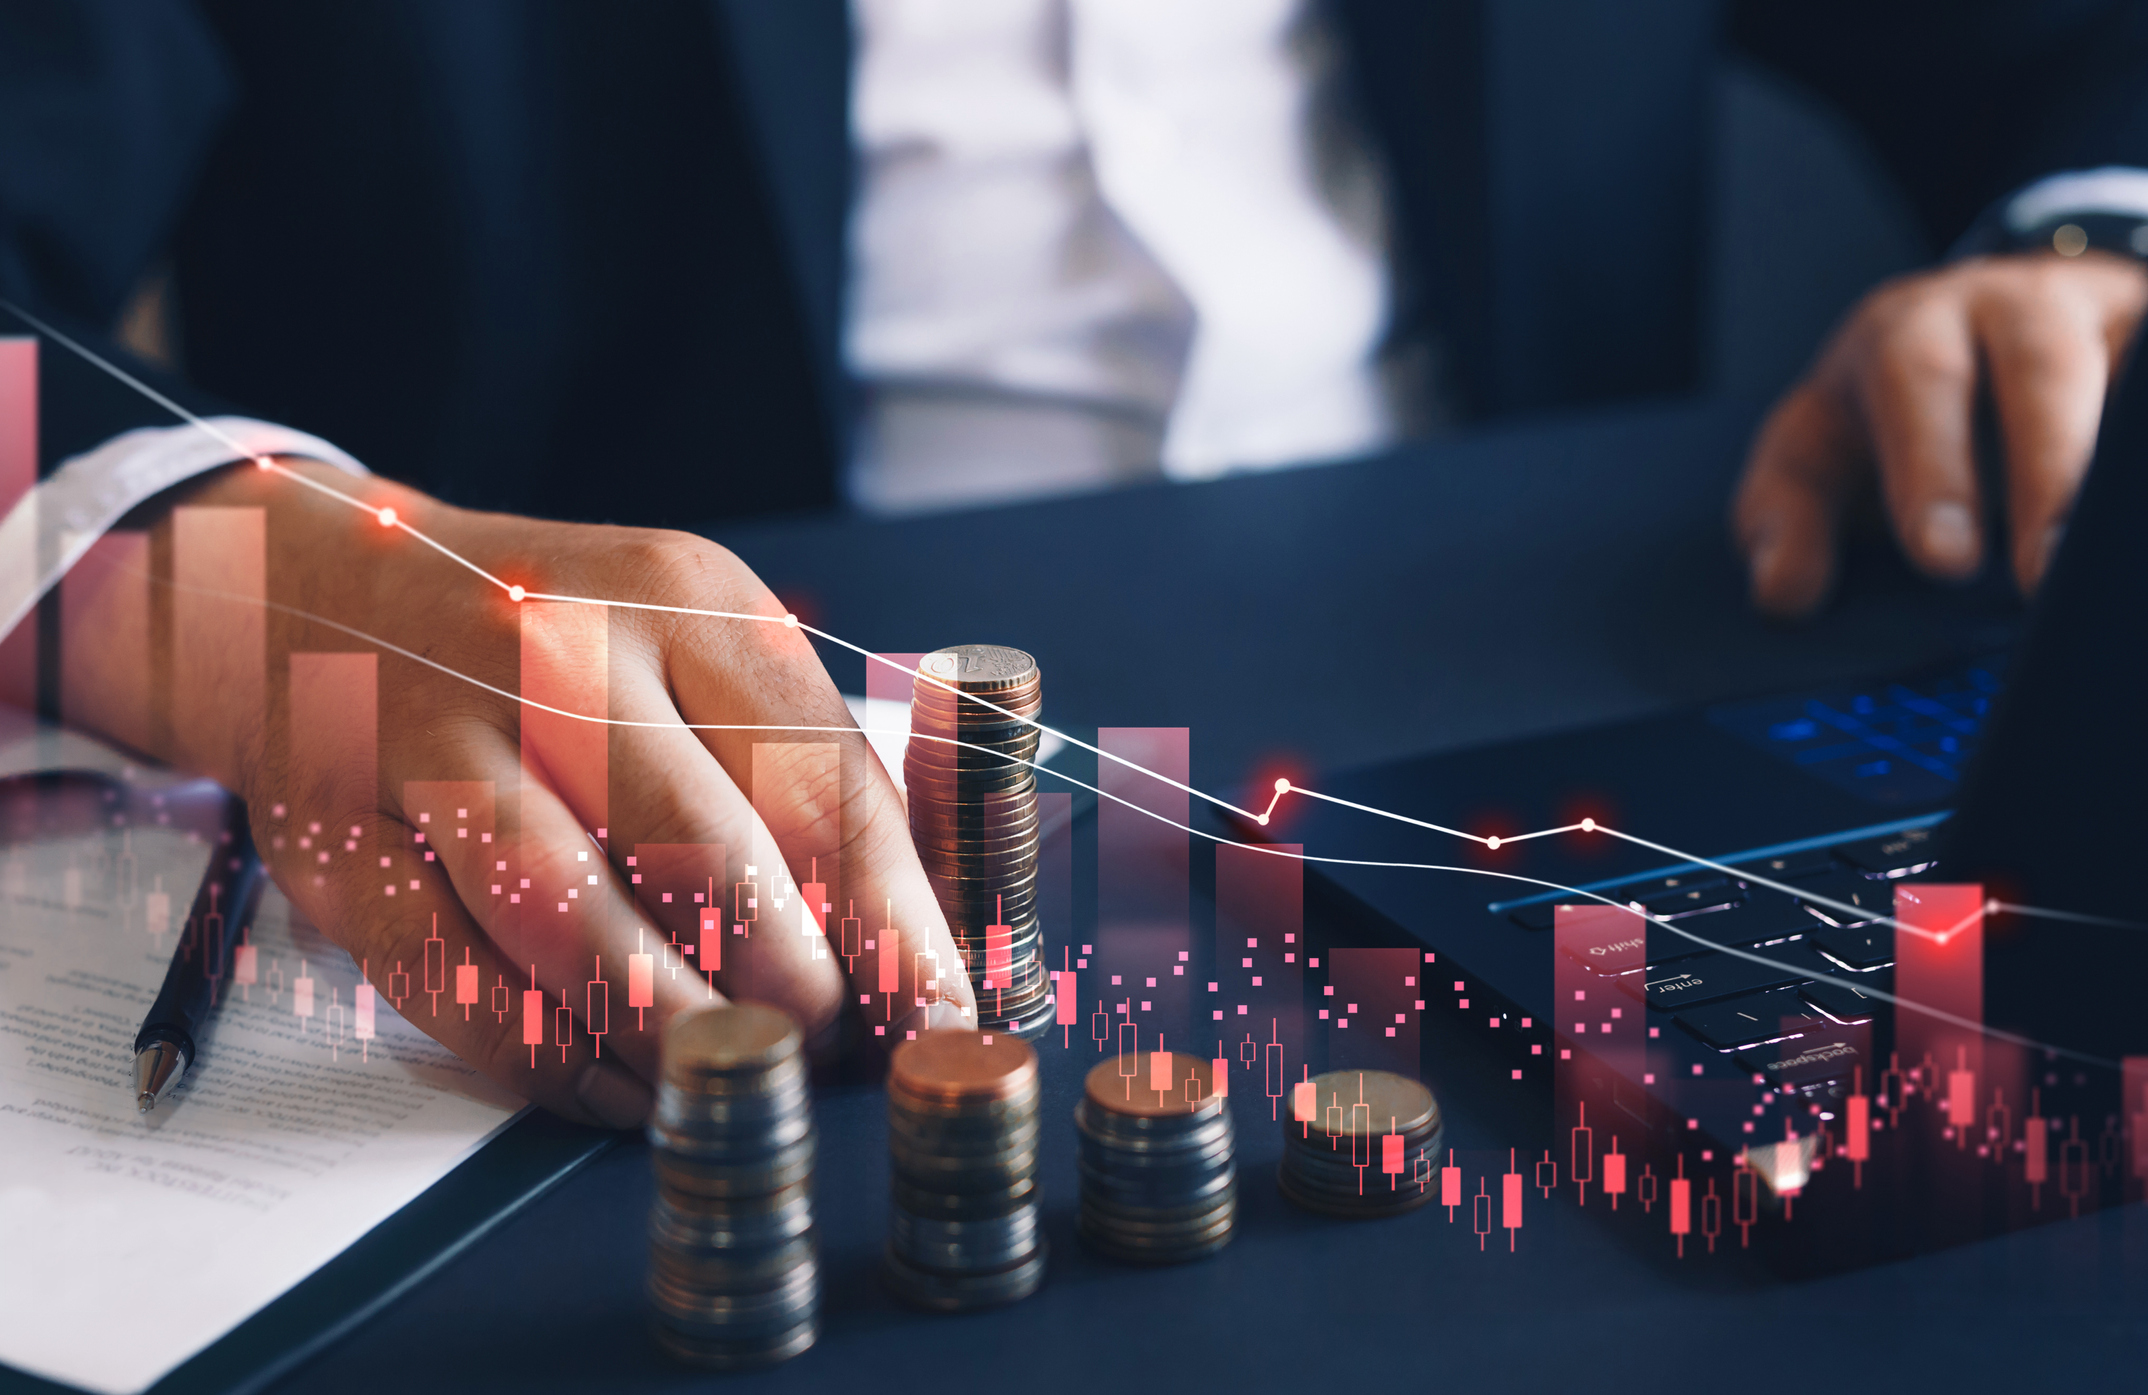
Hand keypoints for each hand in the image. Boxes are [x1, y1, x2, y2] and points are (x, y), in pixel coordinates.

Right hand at [68, 460, 974, 1126]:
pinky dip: (547, 1053)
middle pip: (708, 849)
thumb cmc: (555, 645)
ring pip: (577, 917)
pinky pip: (457, 977)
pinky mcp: (342, 833)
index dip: (889, 912)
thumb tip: (914, 941)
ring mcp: (437, 739)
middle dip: (792, 979)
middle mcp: (558, 649)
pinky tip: (611, 1083)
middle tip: (829, 1047)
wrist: (317, 592)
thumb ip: (795, 767)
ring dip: (672, 1022)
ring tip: (729, 1069)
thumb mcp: (691, 643)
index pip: (816, 771)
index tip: (935, 1008)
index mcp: (680, 596)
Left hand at [1733, 250, 2147, 616]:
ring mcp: (2103, 318)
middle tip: (2043, 573)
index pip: (1920, 389)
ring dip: (2117, 463)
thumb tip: (1782, 590)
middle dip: (2047, 469)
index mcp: (1910, 333)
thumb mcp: (1816, 450)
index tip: (1944, 560)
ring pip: (2126, 370)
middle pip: (2042, 372)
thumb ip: (1787, 517)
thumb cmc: (1884, 406)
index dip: (1934, 473)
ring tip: (2115, 552)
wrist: (1973, 318)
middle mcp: (2013, 309)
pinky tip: (2138, 510)